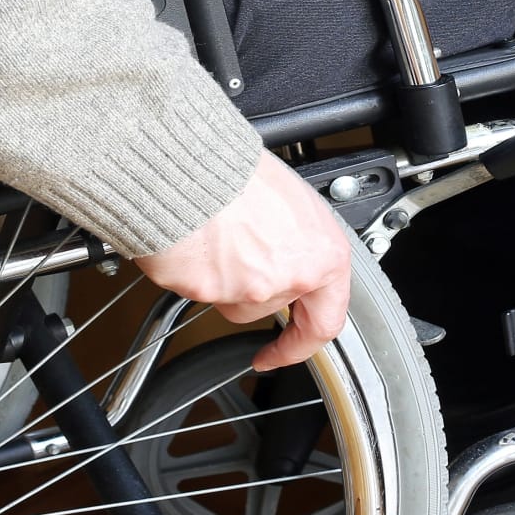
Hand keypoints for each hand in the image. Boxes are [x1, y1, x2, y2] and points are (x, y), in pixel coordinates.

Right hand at [135, 152, 351, 371]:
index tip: (286, 350)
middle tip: (240, 273)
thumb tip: (287, 246)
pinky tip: (194, 241)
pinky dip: (195, 271)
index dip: (302, 342)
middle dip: (252, 291)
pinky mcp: (210, 293)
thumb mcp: (289, 201)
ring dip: (224, 278)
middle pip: (270, 305)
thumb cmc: (236, 170)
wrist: (189, 163)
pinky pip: (202, 290)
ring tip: (215, 234)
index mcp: (323, 255)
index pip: (325, 321)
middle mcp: (290, 278)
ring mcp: (249, 289)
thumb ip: (296, 239)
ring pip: (235, 300)